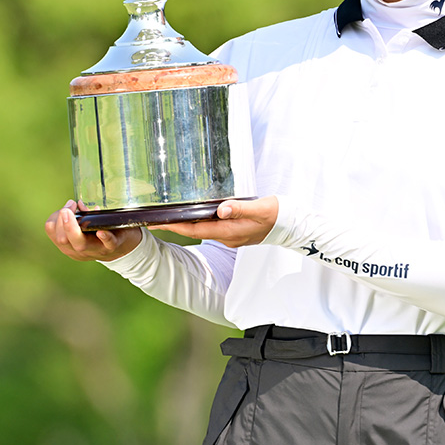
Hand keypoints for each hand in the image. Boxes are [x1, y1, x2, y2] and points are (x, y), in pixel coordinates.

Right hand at [43, 200, 141, 261]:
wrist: (120, 247)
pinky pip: (107, 244)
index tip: (69, 205)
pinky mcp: (112, 247)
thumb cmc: (97, 232)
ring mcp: (94, 251)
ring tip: (76, 210)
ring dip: (75, 228)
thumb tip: (78, 203)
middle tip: (68, 209)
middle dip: (62, 222)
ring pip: (80, 244)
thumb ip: (79, 215)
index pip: (51, 230)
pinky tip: (100, 232)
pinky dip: (104, 237)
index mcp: (67, 242)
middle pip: (62, 239)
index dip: (56, 216)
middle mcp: (77, 250)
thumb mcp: (83, 225)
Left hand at [153, 196, 278, 247]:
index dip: (174, 226)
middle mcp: (227, 236)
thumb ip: (240, 209)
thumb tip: (221, 209)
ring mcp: (231, 236)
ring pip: (202, 229)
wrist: (292, 226)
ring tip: (168, 215)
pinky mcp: (235, 232)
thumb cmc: (277, 215)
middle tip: (153, 219)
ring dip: (184, 224)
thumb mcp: (260, 209)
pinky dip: (198, 221)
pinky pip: (211, 227)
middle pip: (194, 231)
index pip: (194, 229)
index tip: (156, 223)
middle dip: (173, 226)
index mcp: (229, 231)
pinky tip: (194, 214)